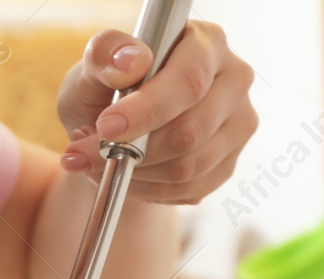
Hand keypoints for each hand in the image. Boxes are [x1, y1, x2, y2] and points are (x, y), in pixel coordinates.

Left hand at [56, 21, 256, 204]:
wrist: (115, 129)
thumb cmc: (106, 88)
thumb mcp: (93, 67)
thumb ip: (105, 56)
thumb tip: (130, 61)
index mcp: (206, 42)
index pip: (188, 81)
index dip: (147, 109)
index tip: (106, 127)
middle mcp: (233, 81)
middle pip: (191, 131)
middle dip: (133, 150)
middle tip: (86, 154)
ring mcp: (237, 124)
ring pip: (189, 167)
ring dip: (135, 174)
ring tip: (100, 162)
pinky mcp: (228, 163)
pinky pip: (188, 189)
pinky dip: (147, 191)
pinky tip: (124, 176)